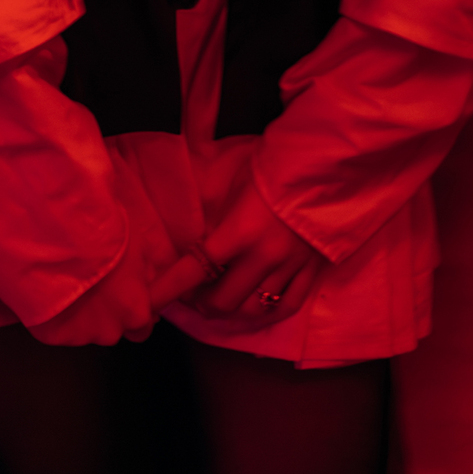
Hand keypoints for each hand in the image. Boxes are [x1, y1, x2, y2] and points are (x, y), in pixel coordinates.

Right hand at [28, 226, 155, 346]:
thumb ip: (145, 276)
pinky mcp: (55, 335)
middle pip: (113, 329)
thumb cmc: (104, 237)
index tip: (124, 295)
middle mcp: (111, 332)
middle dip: (107, 313)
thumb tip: (146, 285)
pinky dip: (59, 314)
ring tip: (73, 283)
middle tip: (95, 284)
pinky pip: (60, 328)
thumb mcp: (139, 247)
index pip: (143, 328)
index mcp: (136, 312)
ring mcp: (81, 336)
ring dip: (82, 313)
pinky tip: (57, 290)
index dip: (133, 311)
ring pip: (86, 330)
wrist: (63, 238)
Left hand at [156, 177, 325, 328]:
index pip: (193, 270)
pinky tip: (256, 309)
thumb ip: (219, 221)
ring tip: (220, 302)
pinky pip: (287, 305)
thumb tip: (202, 245)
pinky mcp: (312, 269)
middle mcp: (263, 256)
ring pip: (253, 309)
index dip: (167, 291)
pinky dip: (267, 312)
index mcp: (239, 231)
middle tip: (192, 297)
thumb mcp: (235, 186)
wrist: (324, 161)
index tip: (148, 306)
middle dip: (201, 304)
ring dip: (230, 310)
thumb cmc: (273, 165)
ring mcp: (289, 266)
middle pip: (222, 300)